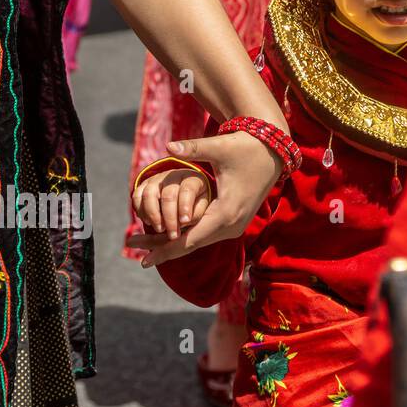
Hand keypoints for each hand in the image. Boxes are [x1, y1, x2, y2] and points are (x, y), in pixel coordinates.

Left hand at [127, 132, 279, 267]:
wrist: (273, 153)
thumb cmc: (246, 148)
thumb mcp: (219, 148)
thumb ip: (193, 149)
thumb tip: (167, 146)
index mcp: (226, 213)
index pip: (190, 240)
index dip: (165, 249)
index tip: (144, 260)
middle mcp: (231, 226)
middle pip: (190, 244)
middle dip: (162, 247)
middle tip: (133, 245)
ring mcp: (234, 227)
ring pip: (197, 240)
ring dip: (172, 242)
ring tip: (143, 240)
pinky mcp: (233, 223)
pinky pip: (204, 234)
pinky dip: (184, 235)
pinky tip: (165, 234)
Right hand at [132, 168, 211, 240]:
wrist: (183, 195)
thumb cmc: (195, 204)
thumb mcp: (201, 208)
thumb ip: (195, 215)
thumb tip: (181, 222)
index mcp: (192, 179)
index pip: (187, 190)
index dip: (185, 206)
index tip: (185, 222)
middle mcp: (173, 176)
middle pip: (168, 195)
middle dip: (169, 218)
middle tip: (172, 235)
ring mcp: (157, 179)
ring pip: (149, 194)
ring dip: (152, 215)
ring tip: (159, 229)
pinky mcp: (144, 185)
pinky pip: (137, 196)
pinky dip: (140, 211)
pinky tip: (148, 222)